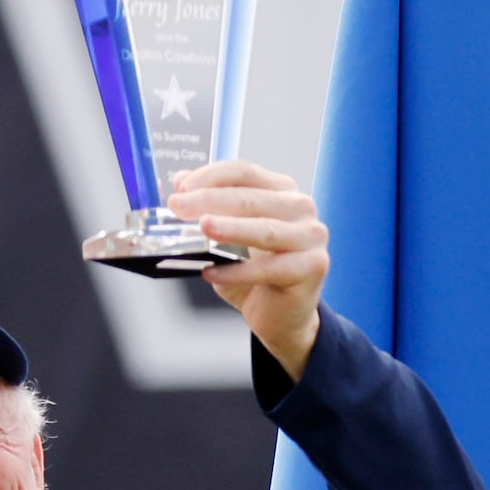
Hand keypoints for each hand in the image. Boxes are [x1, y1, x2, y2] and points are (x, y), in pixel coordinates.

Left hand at [166, 162, 327, 380]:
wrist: (279, 316)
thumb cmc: (253, 274)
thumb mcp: (224, 240)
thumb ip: (207, 210)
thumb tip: (177, 183)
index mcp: (280, 192)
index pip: (244, 172)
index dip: (210, 176)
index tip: (180, 188)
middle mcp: (300, 208)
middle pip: (251, 198)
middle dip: (210, 200)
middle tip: (178, 206)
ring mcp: (310, 237)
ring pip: (266, 229)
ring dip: (230, 227)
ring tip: (202, 227)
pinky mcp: (312, 267)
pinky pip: (269, 268)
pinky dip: (237, 271)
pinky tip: (211, 273)